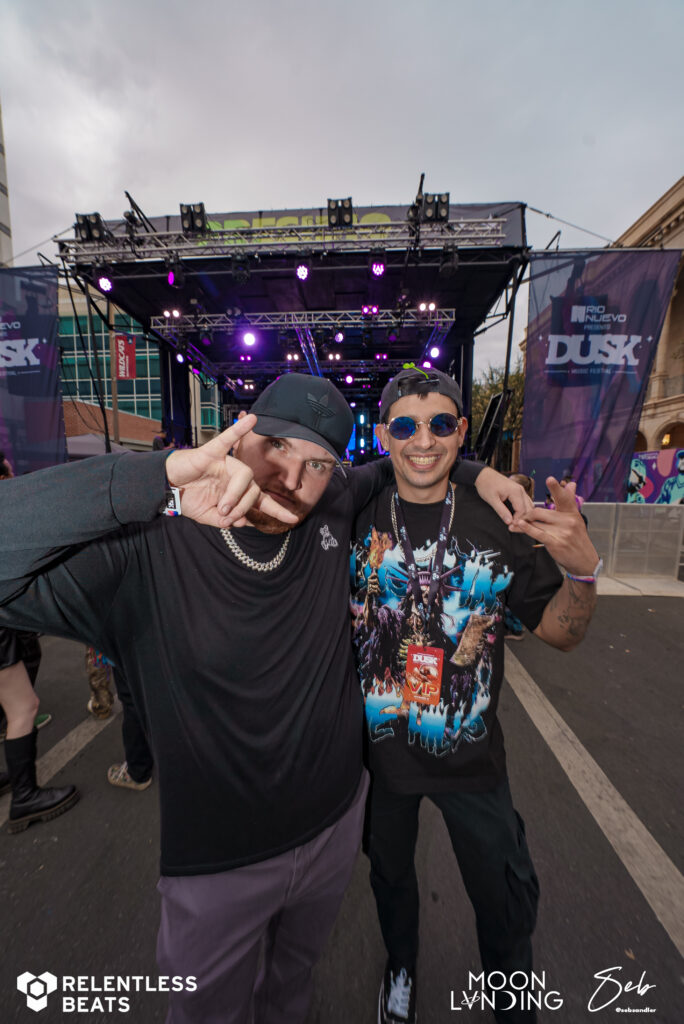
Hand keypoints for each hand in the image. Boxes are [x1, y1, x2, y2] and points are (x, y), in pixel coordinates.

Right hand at [164, 415, 298, 528]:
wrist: (166, 487)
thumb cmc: (188, 497)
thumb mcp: (208, 516)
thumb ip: (225, 520)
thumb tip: (243, 522)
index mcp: (237, 492)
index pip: (262, 500)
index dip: (277, 510)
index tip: (293, 520)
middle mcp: (235, 477)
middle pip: (254, 489)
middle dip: (242, 507)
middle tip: (226, 516)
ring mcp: (225, 464)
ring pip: (245, 475)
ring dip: (235, 495)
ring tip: (222, 507)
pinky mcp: (211, 453)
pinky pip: (226, 439)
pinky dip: (238, 429)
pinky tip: (251, 419)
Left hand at [475, 467, 533, 524]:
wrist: (483, 475)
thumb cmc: (486, 485)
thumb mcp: (492, 499)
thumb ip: (501, 511)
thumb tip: (509, 522)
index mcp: (516, 491)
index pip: (522, 510)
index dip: (518, 520)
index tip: (511, 527)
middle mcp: (521, 490)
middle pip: (528, 509)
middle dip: (523, 519)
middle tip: (514, 528)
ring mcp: (520, 490)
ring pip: (529, 506)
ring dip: (524, 515)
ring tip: (516, 524)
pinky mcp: (518, 491)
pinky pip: (525, 502)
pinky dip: (523, 510)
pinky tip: (517, 517)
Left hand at [509, 477, 598, 574]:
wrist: (584, 561)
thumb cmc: (577, 538)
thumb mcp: (576, 518)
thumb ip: (570, 501)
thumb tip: (571, 483)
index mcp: (572, 513)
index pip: (564, 498)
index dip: (556, 488)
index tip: (549, 479)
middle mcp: (568, 521)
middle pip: (540, 511)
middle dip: (527, 514)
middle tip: (519, 517)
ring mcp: (562, 532)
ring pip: (536, 522)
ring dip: (523, 523)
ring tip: (516, 523)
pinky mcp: (555, 543)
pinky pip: (537, 533)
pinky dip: (527, 528)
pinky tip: (520, 525)